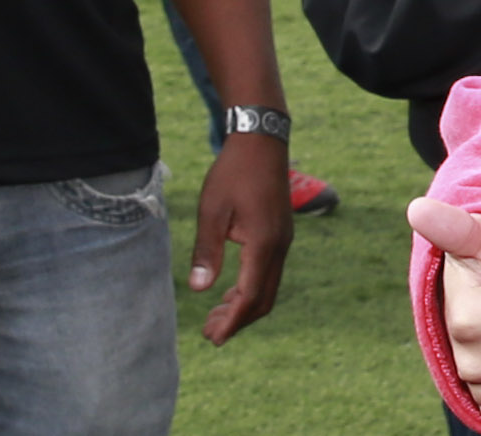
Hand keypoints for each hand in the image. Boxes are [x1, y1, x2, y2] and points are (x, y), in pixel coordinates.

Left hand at [188, 129, 290, 343]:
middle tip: (209, 332)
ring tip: (215, 315)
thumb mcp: (212, 212)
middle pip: (263, 299)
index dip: (231, 321)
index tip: (212, 338)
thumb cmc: (232, 174)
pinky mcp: (280, 233)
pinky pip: (269, 272)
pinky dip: (250, 288)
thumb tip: (197, 289)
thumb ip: (206, 252)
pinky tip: (230, 290)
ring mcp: (283, 240)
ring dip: (243, 305)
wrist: (261, 142)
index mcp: (263, 244)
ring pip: (268, 287)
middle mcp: (279, 247)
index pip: (249, 296)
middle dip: (238, 320)